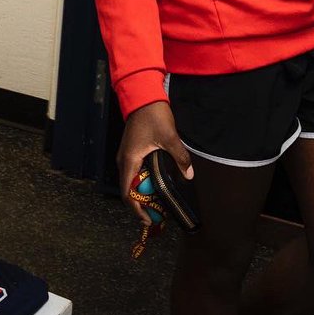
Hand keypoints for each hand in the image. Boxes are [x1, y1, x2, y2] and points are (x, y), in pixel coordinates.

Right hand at [117, 101, 192, 222]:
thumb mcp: (170, 137)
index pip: (127, 193)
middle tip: (157, 214)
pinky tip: (156, 184)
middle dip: (141, 204)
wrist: (143, 94)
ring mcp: (126, 155)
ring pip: (131, 181)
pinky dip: (142, 182)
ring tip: (158, 203)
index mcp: (129, 160)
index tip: (149, 219)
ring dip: (142, 193)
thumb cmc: (153, 115)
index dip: (137, 209)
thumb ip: (180, 157)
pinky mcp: (131, 150)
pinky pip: (134, 172)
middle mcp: (124, 160)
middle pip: (128, 190)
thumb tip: (189, 175)